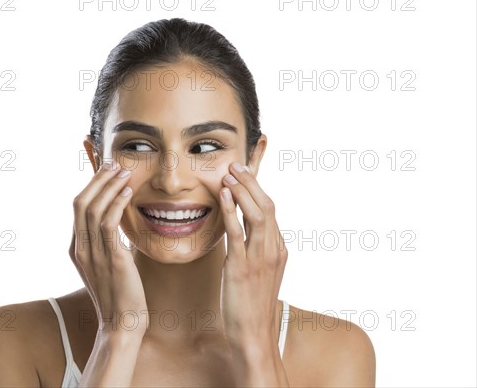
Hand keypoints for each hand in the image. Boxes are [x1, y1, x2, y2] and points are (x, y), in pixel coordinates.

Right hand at [69, 160, 147, 336]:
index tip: (108, 171)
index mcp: (77, 249)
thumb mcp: (108, 265)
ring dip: (108, 186)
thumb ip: (108, 245)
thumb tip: (118, 226)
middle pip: (80, 203)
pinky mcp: (110, 260)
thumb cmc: (121, 295)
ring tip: (124, 171)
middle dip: (97, 179)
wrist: (123, 325)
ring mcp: (92, 255)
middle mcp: (80, 249)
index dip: (92, 185)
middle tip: (115, 163)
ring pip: (92, 209)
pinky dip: (116, 204)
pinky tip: (127, 192)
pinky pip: (107, 224)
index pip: (78, 208)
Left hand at [218, 162, 287, 347]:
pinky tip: (223, 195)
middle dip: (251, 182)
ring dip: (243, 190)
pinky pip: (237, 232)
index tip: (244, 173)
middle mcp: (273, 250)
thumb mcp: (259, 273)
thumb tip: (242, 234)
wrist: (255, 335)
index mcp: (278, 250)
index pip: (270, 210)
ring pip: (257, 214)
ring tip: (229, 173)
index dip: (257, 189)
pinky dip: (231, 210)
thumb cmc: (252, 306)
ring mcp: (259, 258)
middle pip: (267, 206)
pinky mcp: (242, 267)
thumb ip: (255, 251)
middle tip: (235, 165)